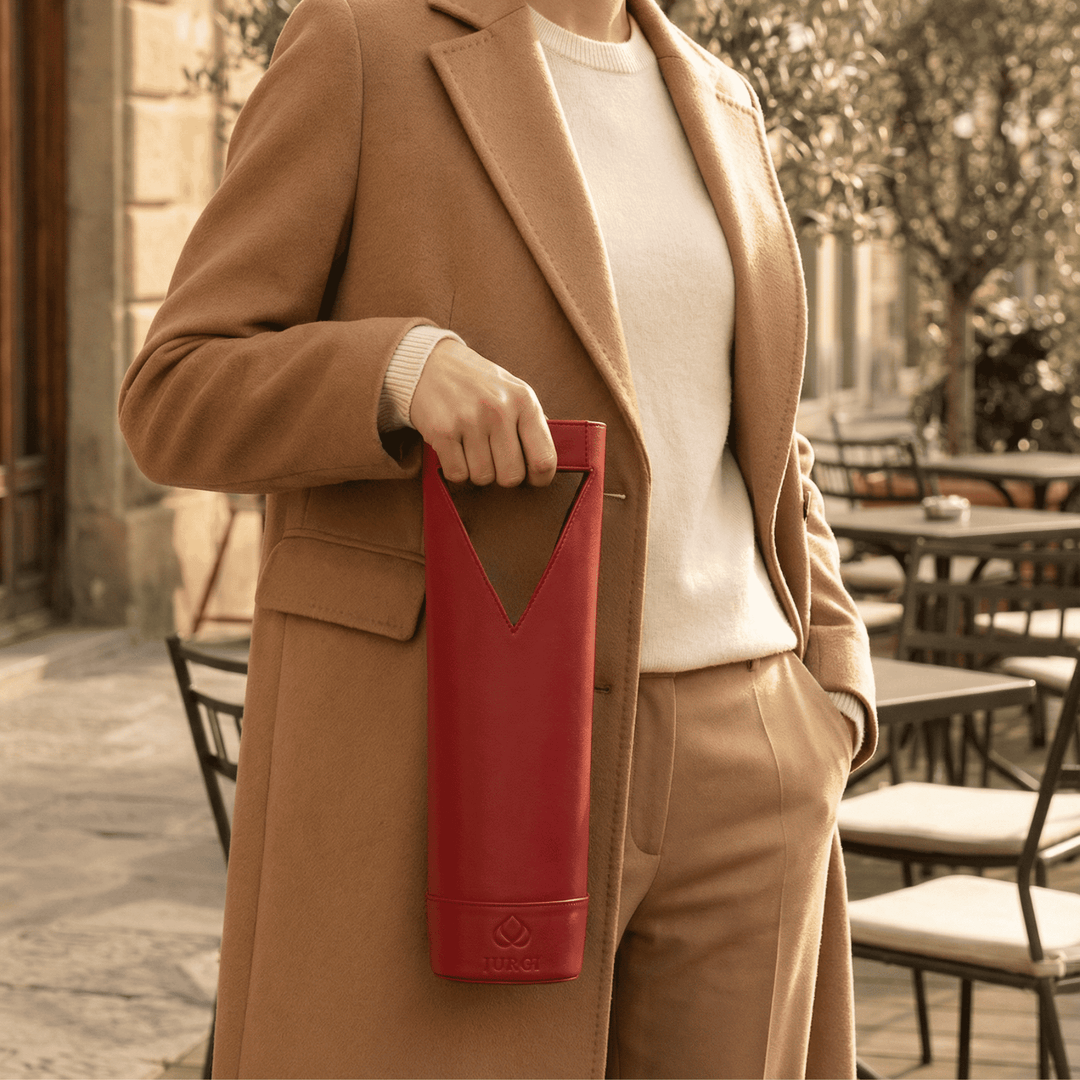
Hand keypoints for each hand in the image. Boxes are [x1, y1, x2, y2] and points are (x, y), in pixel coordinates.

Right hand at [410, 337, 557, 487]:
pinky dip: (456, 469)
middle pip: (511, 476)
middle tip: (494, 459)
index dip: (540, 478)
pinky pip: (457, 474)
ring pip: (483, 478)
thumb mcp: (513, 391)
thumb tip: (547, 461)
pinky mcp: (442, 432)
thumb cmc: (477, 383)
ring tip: (471, 448)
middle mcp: (499, 410)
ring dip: (477, 471)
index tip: (531, 478)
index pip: (544, 459)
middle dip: (502, 474)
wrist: (430, 363)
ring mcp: (469, 421)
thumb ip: (532, 423)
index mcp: (524, 401)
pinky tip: (455, 450)